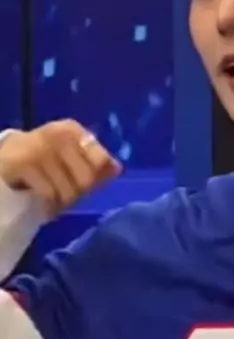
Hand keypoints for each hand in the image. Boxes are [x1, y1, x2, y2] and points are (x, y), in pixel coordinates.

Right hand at [0, 120, 121, 217]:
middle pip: (86, 180)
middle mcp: (59, 134)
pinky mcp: (24, 163)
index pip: (101, 161)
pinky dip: (48, 207)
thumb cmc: (42, 161)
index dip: (93, 180)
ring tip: (51, 201)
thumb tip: (117, 168)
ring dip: (60, 204)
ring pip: (68, 191)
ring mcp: (41, 148)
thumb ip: (96, 163)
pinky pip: (49, 195)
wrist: (3, 160)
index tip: (82, 185)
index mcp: (73, 131)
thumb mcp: (70, 158)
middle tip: (63, 197)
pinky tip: (43, 206)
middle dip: (76, 195)